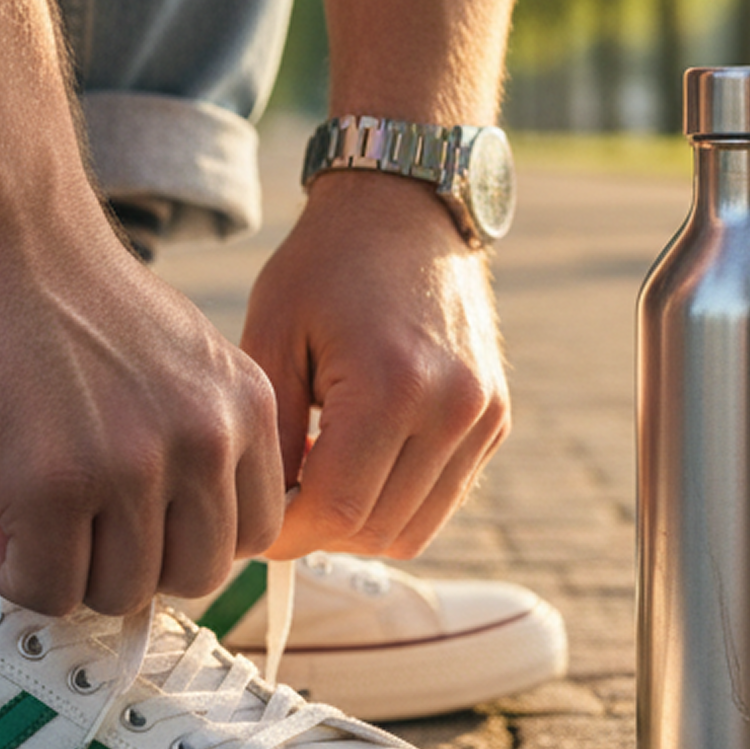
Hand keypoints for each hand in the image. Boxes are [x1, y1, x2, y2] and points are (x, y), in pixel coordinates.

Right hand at [0, 208, 284, 617]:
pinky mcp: (52, 486)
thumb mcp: (186, 359)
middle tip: (88, 539)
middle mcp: (202, 440)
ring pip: (122, 592)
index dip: (194, 545)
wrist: (4, 236)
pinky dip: (20, 576)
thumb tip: (186, 522)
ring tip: (38, 531)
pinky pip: (49, 586)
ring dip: (72, 575)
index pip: (257, 534)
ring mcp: (130, 467)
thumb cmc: (75, 294)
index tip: (150, 537)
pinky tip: (3, 532)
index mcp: (243, 408)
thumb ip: (200, 434)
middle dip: (137, 570)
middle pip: (195, 575)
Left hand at [242, 171, 509, 559]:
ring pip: (412, 529)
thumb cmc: (328, 264)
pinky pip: (442, 499)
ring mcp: (483, 417)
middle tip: (279, 499)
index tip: (253, 524)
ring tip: (319, 476)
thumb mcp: (274, 335)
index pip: (336, 511)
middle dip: (318, 533)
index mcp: (393, 386)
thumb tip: (270, 515)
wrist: (406, 212)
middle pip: (375, 531)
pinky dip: (396, 500)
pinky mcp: (495, 421)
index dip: (285, 536)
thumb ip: (272, 435)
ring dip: (358, 524)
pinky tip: (360, 458)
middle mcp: (452, 409)